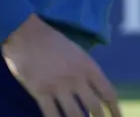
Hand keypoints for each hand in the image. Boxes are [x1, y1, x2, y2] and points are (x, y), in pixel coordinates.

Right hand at [1, 14, 121, 116]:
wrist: (23, 31)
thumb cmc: (49, 40)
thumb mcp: (75, 51)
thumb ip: (86, 71)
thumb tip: (95, 92)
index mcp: (87, 66)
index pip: (108, 94)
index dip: (116, 110)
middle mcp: (76, 78)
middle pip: (95, 108)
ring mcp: (58, 86)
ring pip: (75, 115)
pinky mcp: (40, 91)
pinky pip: (52, 115)